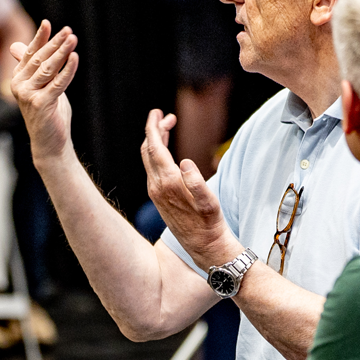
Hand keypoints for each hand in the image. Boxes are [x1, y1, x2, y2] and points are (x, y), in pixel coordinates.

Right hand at [9, 20, 77, 160]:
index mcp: (18, 79)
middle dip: (55, 43)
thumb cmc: (47, 112)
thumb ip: (32, 66)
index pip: (30, 53)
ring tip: (73, 39)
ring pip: (48, 68)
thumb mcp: (40, 85)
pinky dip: (68, 69)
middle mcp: (19, 86)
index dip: (39, 38)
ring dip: (62, 52)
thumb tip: (16, 45)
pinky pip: (58, 83)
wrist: (49, 141)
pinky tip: (75, 58)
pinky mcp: (41, 104)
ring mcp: (28, 95)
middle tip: (69, 30)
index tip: (48, 23)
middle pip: (40, 58)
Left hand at [141, 109, 239, 268]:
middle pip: (148, 151)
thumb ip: (197, 182)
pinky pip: (153, 169)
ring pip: (149, 160)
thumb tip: (185, 161)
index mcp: (167, 183)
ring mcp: (156, 193)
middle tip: (168, 117)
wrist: (204, 247)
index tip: (157, 112)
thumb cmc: (210, 225)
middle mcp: (156, 187)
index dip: (153, 127)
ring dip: (156, 142)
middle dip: (155, 131)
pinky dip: (158, 155)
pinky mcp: (159, 198)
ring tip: (168, 128)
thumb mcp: (209, 203)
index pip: (154, 148)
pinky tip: (167, 152)